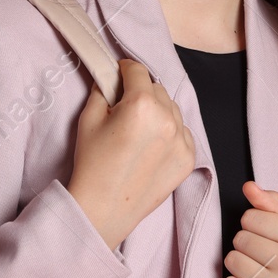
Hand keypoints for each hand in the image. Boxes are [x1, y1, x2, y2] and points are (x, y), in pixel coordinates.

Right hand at [67, 59, 197, 250]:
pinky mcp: (188, 158)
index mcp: (142, 104)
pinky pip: (182, 131)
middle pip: (157, 88)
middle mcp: (167, 119)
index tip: (119, 74)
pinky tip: (151, 145)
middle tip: (124, 107)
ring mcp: (182, 140)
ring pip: (172, 109)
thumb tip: (111, 77)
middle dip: (140, 91)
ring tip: (138, 130)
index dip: (124, 69)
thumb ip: (102, 89)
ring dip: (158, 110)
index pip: (137, 71)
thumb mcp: (89, 118)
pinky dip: (170, 132)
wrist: (104, 208)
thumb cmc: (92, 164)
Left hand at [224, 182, 277, 277]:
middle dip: (247, 247)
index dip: (253, 226)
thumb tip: (249, 187)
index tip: (266, 238)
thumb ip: (274, 207)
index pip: (251, 217)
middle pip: (240, 239)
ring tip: (259, 275)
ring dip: (239, 267)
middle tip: (264, 259)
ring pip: (231, 261)